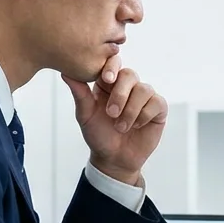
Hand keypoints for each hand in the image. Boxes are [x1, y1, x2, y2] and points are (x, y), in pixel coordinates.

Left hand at [61, 54, 167, 185]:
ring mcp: (144, 96)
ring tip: (121, 127)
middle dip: (120, 94)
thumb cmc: (99, 135)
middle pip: (130, 75)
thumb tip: (65, 73)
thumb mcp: (85, 115)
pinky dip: (144, 115)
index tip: (107, 79)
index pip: (113, 63)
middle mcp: (128, 86)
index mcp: (109, 82)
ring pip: (144, 90)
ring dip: (131, 110)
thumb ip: (79, 94)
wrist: (114, 159)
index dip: (112, 67)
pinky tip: (136, 126)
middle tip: (111, 114)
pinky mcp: (158, 108)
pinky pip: (156, 102)